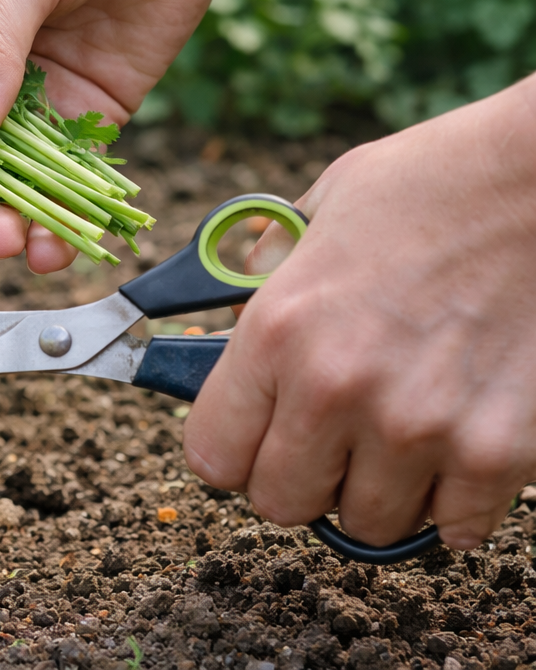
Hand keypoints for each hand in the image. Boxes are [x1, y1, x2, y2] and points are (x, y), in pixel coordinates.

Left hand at [184, 77, 535, 548]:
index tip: (252, 440)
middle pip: (282, 504)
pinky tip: (456, 442)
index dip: (230, 452)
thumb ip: (264, 279)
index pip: (212, 456)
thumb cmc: (433, 183)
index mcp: (278, 330)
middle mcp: (338, 389)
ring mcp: (420, 428)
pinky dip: (454, 500)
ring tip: (398, 432)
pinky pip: (457, 527)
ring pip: (369, 526)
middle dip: (299, 478)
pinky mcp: (499, 452)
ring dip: (378, 490)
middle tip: (327, 441)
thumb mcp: (317, 211)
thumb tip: (222, 328)